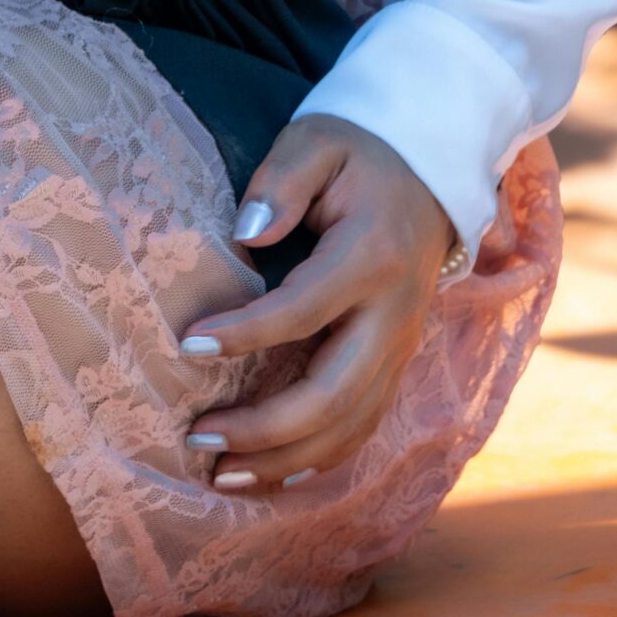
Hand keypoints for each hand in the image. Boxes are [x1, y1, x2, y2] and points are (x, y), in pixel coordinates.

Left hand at [179, 114, 456, 492]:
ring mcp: (401, 346)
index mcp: (372, 256)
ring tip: (220, 472)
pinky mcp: (396, 363)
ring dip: (285, 459)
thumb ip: (281, 182)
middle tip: (199, 437)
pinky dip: (316, 459)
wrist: (427, 171)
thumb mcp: (318, 141)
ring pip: (349, 426)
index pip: (305, 309)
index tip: (188, 344)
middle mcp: (394, 315)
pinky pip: (361, 426)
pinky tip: (269, 475)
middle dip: (265, 428)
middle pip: (334, 393)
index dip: (246, 333)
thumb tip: (244, 233)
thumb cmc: (358, 152)